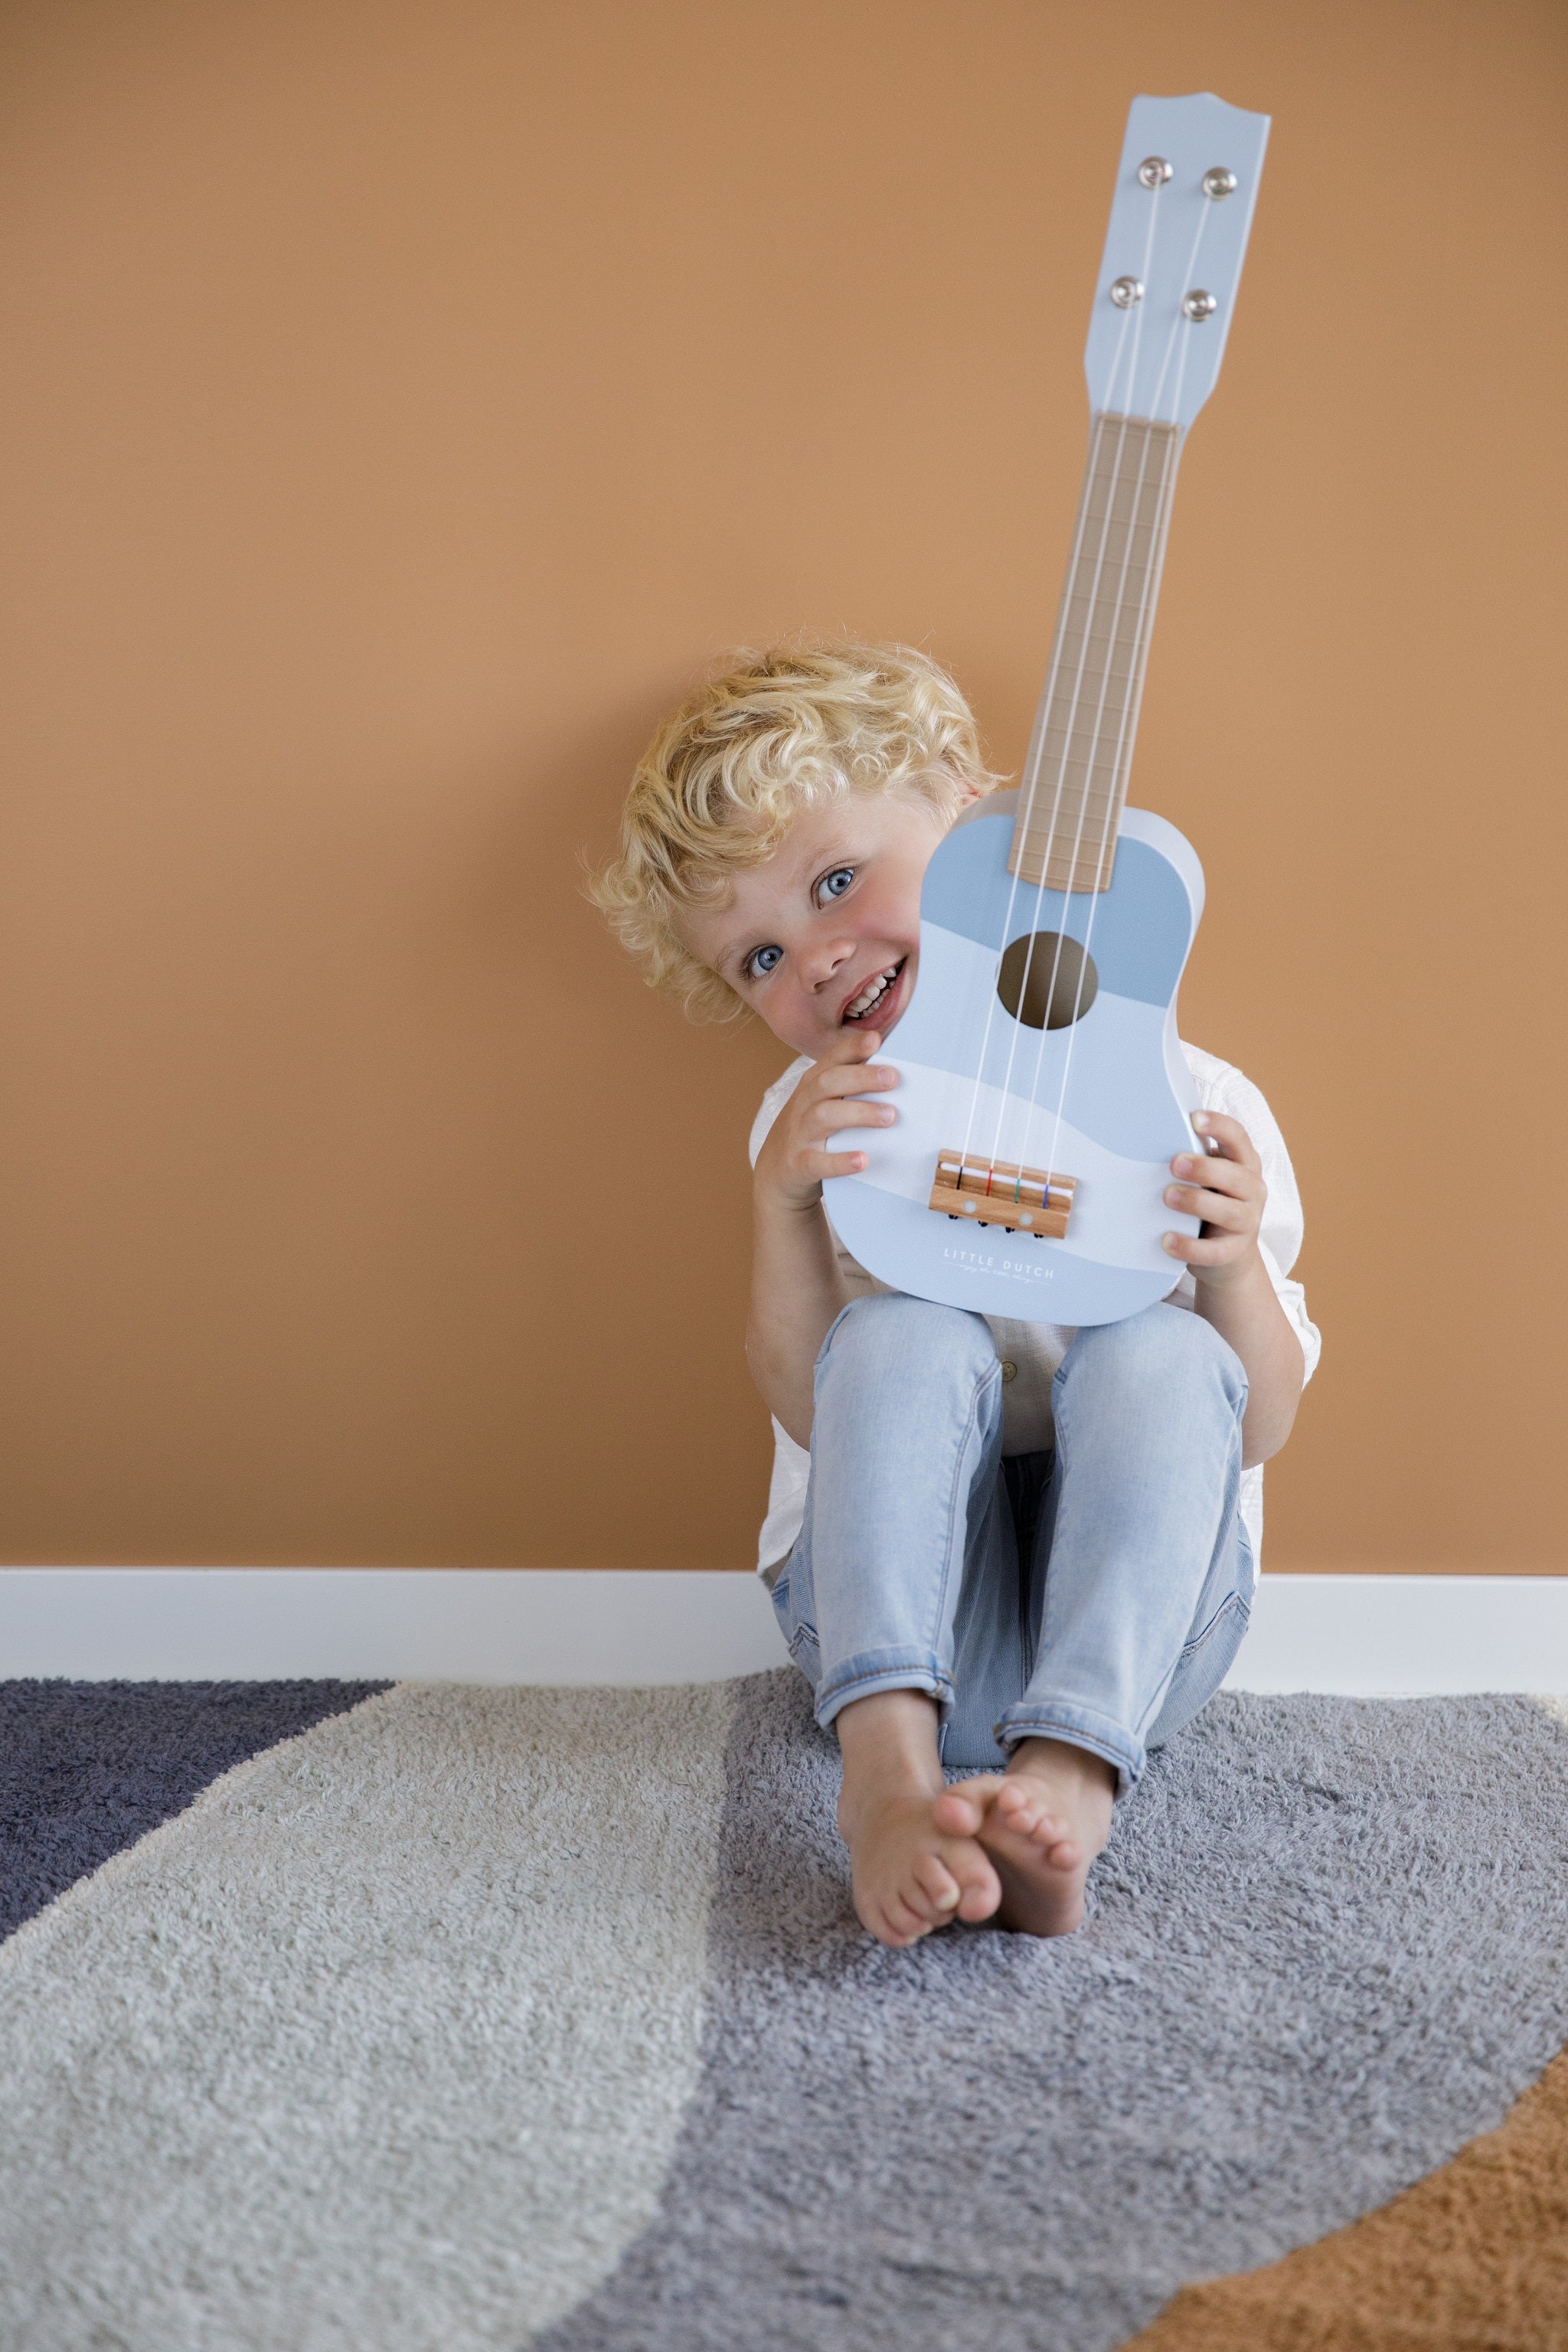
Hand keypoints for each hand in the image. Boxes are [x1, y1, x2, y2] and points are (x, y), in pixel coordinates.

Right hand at [754, 1028, 897, 1214]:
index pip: (831, 1061)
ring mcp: (799, 1135)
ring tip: (889, 1116)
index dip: (852, 1048)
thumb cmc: (810, 1133)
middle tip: (893, 1078)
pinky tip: (863, 1160)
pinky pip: (817, 1162)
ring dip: (858, 1114)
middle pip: (828, 1083)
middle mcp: (803, 1105)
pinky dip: (840, 1161)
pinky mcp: (799, 1165)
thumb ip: (849, 1088)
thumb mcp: (822, 1104)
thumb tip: (895, 1072)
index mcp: (812, 1086)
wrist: (774, 1175)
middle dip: (861, 1077)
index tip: (876, 1039)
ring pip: (824, 1116)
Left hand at [1160, 1111, 1265, 1293]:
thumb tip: (1149, 1137)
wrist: (1229, 1257)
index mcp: (1244, 1164)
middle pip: (1236, 1176)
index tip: (1194, 1118)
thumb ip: (1191, 1158)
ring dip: (1197, 1202)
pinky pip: (1213, 1251)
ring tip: (1168, 1196)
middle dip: (1205, 1168)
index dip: (1219, 1126)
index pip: (1238, 1138)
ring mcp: (1247, 1223)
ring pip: (1229, 1212)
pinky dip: (1190, 1247)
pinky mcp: (1233, 1252)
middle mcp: (1252, 1190)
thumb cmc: (1210, 1203)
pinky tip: (1167, 1240)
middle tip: (1175, 1163)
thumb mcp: (1207, 1178)